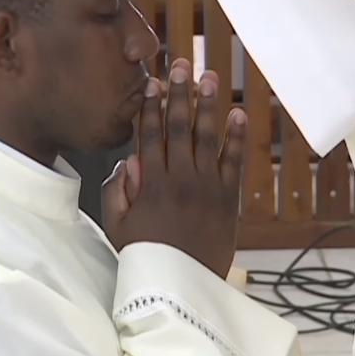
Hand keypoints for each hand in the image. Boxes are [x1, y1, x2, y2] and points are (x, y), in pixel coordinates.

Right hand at [103, 59, 245, 277]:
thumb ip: (117, 192)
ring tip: (209, 78)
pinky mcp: (227, 200)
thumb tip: (128, 161)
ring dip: (208, 105)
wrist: (182, 289)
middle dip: (180, 93)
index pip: (148, 135)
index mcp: (149, 185)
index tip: (151, 82)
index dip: (149, 106)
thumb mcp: (117, 228)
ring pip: (207, 137)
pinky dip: (236, 138)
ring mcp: (206, 188)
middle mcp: (178, 179)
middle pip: (179, 127)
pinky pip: (233, 162)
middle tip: (182, 65)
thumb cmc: (147, 259)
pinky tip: (238, 114)